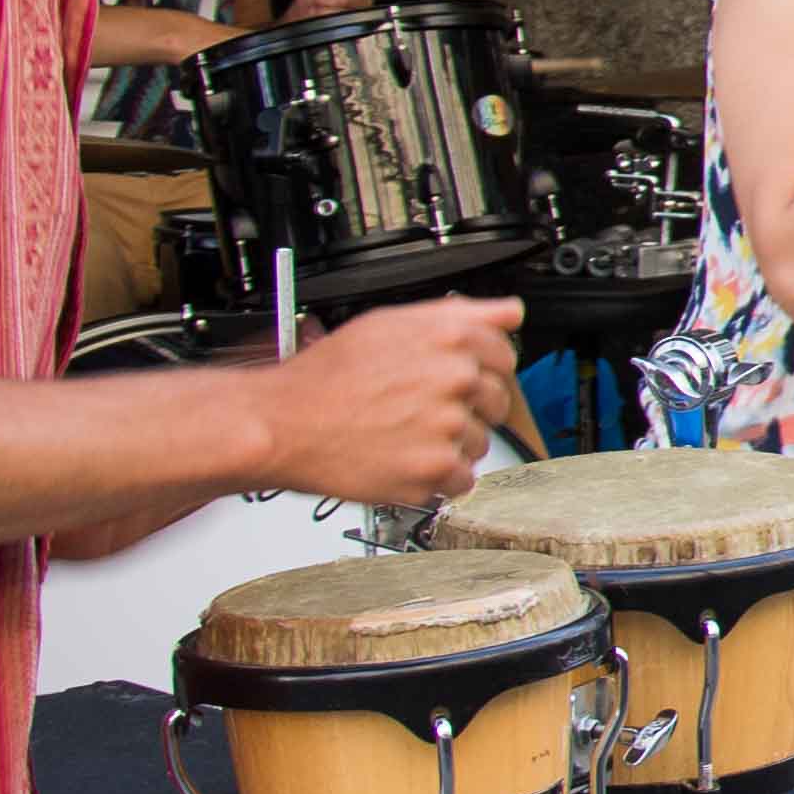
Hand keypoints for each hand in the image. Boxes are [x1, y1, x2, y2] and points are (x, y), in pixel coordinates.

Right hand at [253, 295, 518, 508]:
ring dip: (451, 444)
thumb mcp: (390, 322)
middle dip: (468, 408)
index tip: (460, 379)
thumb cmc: (326, 377)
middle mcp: (456, 379)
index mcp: (451, 337)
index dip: (482, 368)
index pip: (505, 355)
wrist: (284, 424)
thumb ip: (462, 316)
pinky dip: (438, 478)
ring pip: (480, 443)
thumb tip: (509, 313)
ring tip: (405, 435)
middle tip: (423, 410)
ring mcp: (448, 427)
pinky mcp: (435, 471)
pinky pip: (462, 480)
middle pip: (497, 401)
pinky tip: (405, 459)